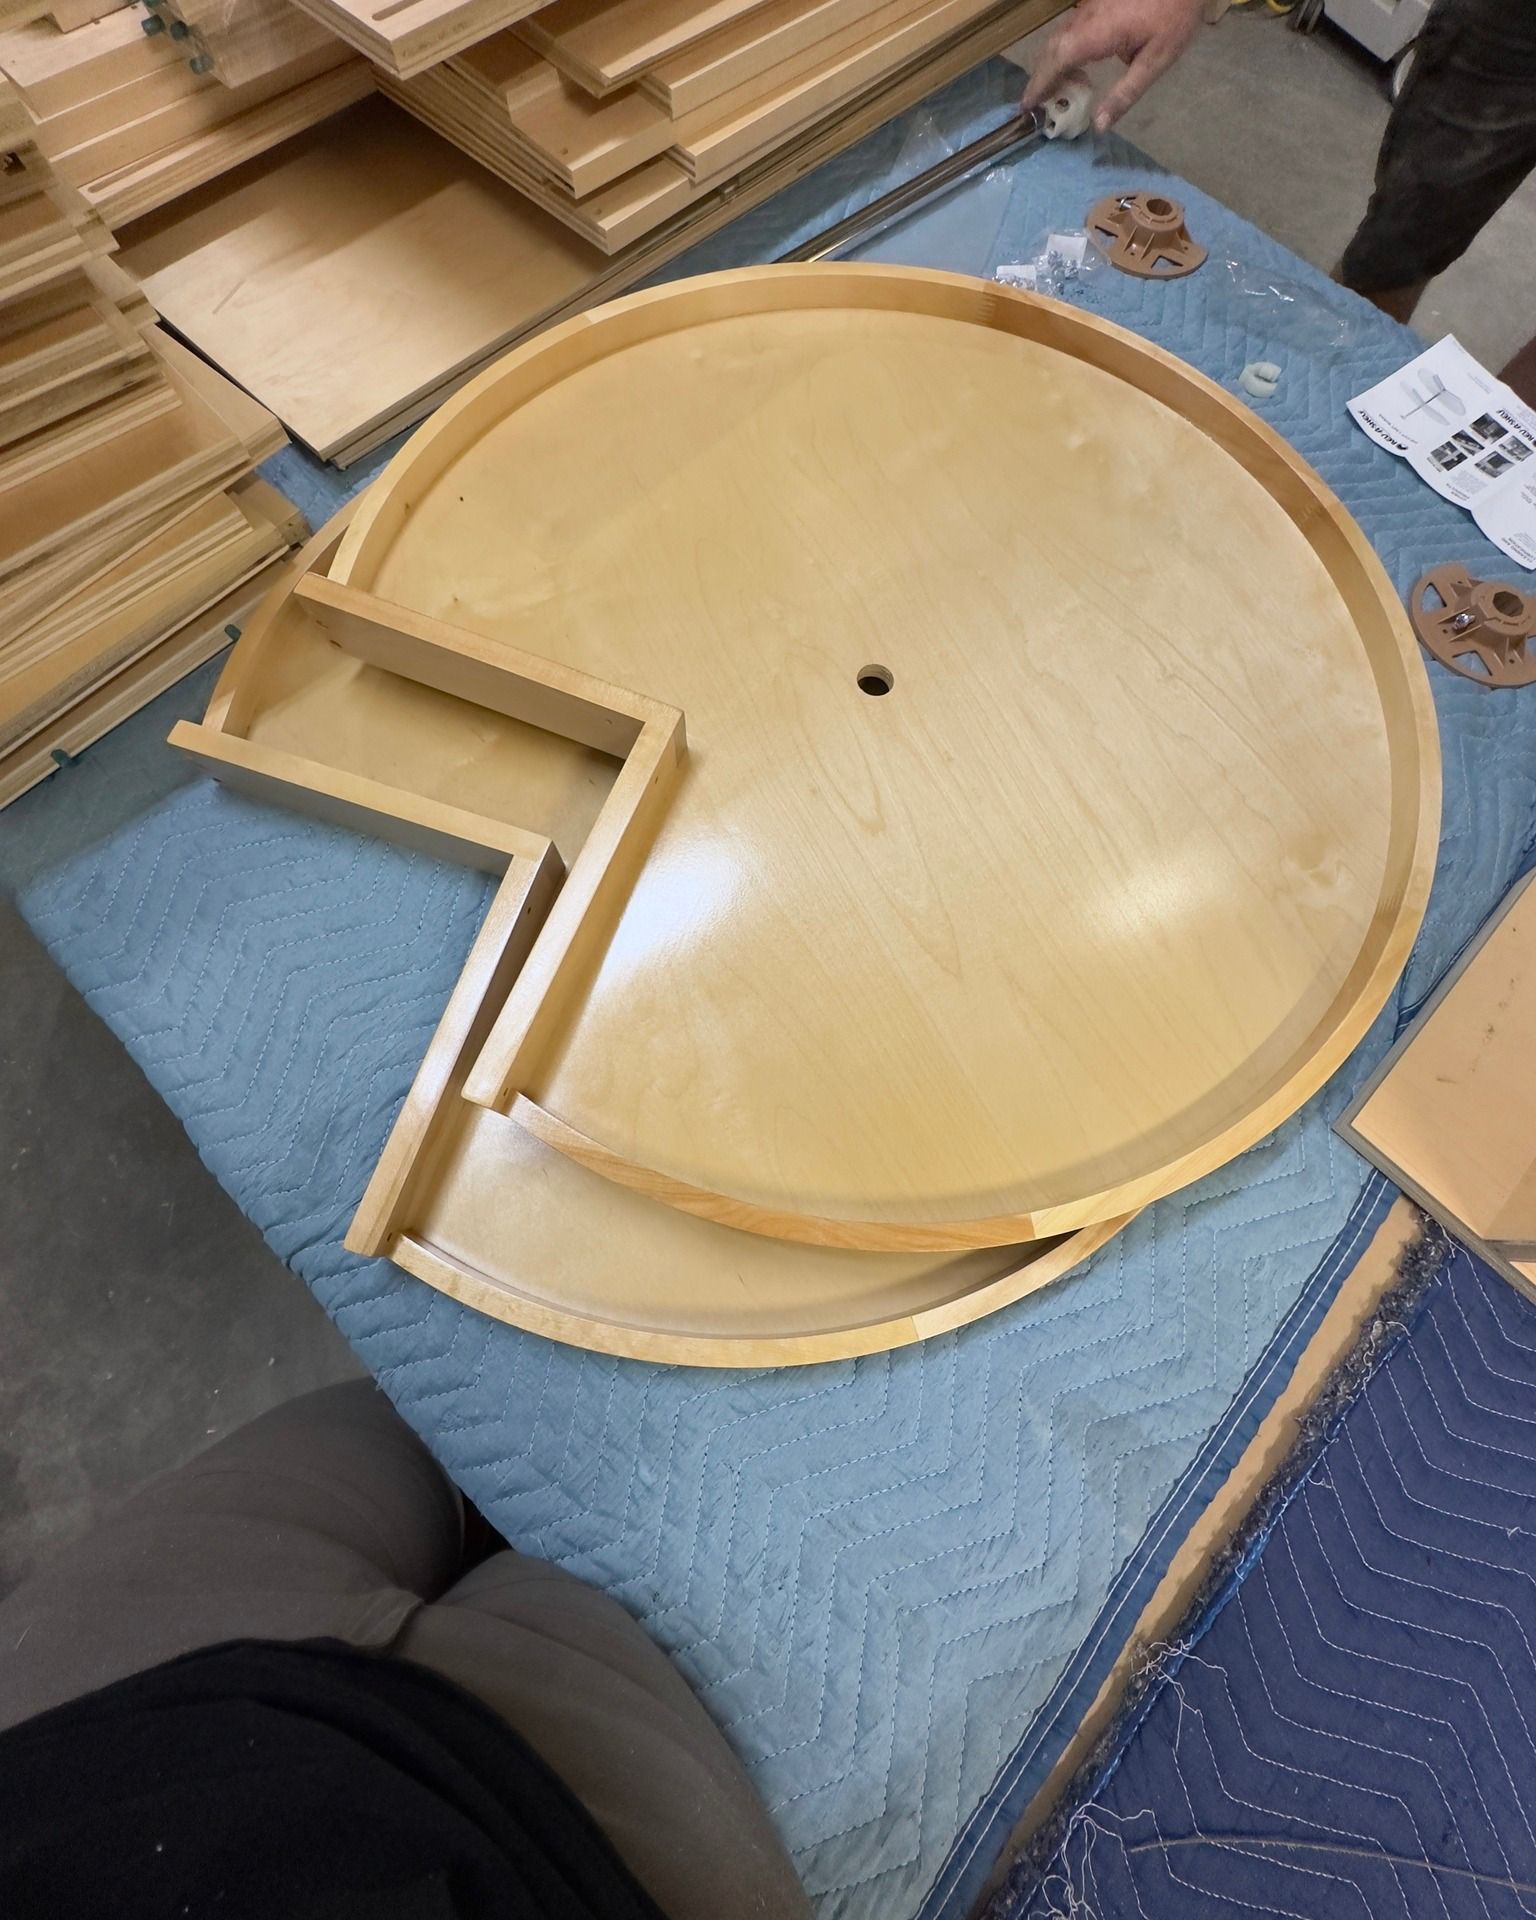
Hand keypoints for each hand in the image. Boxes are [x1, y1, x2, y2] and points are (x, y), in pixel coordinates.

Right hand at [1023, 0, 1205, 131]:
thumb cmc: (1175, 15)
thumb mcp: (1157, 61)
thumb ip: (1126, 94)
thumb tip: (1099, 125)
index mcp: (1100, 32)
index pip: (1059, 59)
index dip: (1040, 84)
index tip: (1027, 107)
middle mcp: (1087, 17)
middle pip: (1053, 48)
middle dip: (1040, 77)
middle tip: (1034, 106)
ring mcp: (1090, 7)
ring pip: (1059, 37)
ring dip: (1050, 64)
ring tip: (1050, 92)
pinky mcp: (1095, 3)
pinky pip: (1070, 29)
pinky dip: (1062, 51)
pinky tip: (1072, 68)